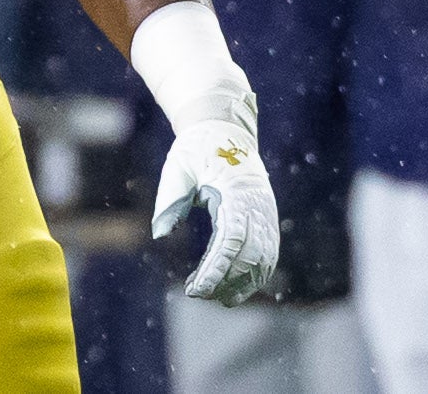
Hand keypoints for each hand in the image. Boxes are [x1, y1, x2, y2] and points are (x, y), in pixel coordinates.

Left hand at [153, 120, 281, 303]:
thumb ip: (170, 200)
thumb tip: (159, 234)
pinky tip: (238, 287)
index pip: (230, 240)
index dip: (216, 269)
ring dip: (245, 282)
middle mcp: (257, 205)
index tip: (197, 289)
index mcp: (236, 192)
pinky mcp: (267, 217)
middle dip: (227, 280)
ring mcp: (266, 212)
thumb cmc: (196, 149)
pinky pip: (268, 252)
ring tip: (219, 298)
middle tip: (199, 295)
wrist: (224, 130)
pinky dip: (257, 273)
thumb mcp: (177, 168)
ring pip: (264, 258)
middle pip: (249, 254)